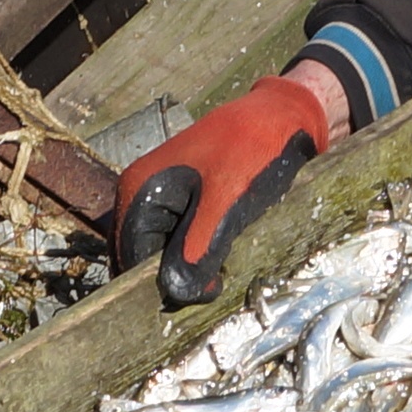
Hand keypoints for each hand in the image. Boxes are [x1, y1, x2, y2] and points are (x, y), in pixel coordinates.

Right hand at [113, 74, 333, 306]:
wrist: (281, 115)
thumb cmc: (253, 149)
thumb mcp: (227, 202)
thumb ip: (199, 249)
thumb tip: (177, 293)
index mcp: (138, 189)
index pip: (130, 259)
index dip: (162, 284)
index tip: (199, 297)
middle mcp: (139, 191)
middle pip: (143, 256)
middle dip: (175, 276)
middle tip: (216, 285)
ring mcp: (159, 194)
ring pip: (163, 250)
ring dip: (189, 265)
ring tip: (222, 270)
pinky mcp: (181, 198)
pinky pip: (179, 237)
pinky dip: (198, 251)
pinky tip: (224, 252)